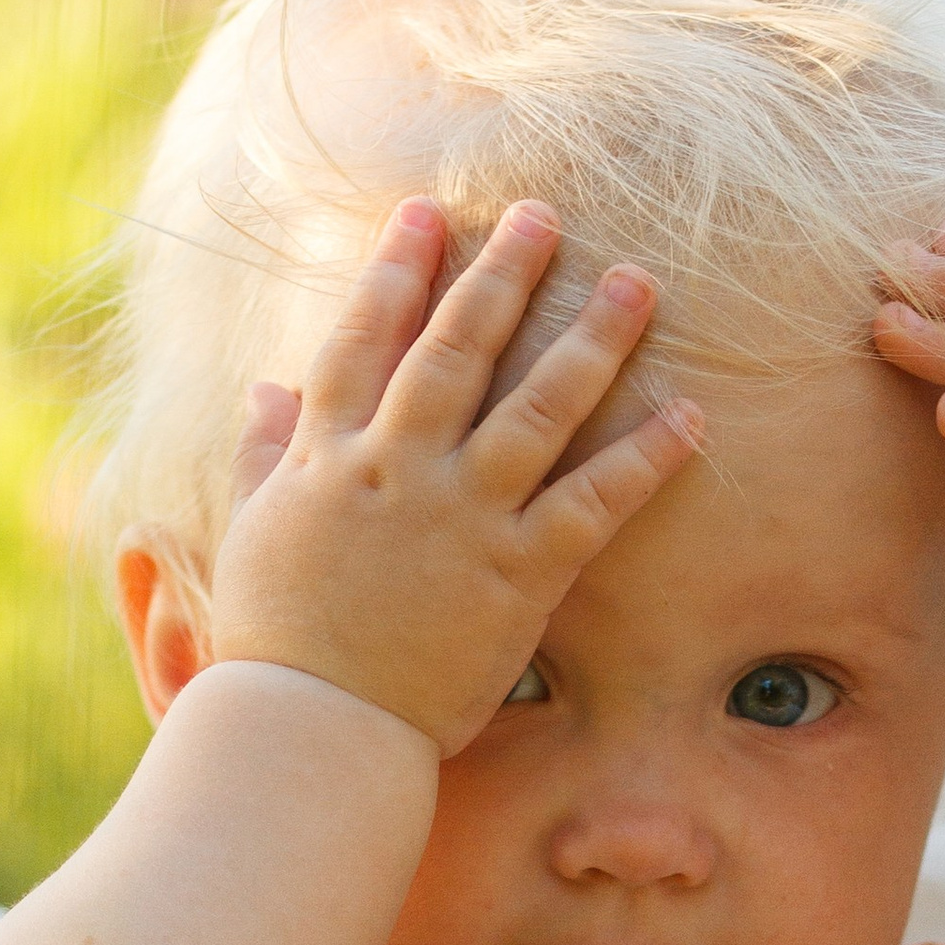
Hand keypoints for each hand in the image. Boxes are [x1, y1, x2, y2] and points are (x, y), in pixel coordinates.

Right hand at [211, 197, 698, 751]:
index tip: (427, 214)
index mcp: (329, 457)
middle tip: (544, 215)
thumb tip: (267, 390)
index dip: (396, 271)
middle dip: (502, 275)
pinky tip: (690, 415)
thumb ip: (267, 455)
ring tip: (638, 283)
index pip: (364, 340)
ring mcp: (463, 518)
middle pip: (458, 350)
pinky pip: (594, 502)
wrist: (312, 730)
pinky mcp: (518, 575)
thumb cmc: (277, 642)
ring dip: (593, 338)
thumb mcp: (254, 534)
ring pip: (538, 407)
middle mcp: (399, 470)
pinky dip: (645, 458)